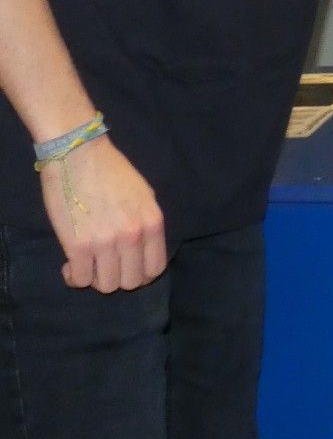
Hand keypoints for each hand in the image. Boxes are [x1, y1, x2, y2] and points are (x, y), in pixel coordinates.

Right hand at [39, 136, 166, 292]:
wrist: (79, 154)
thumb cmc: (112, 171)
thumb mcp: (144, 196)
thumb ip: (146, 224)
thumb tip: (141, 250)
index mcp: (152, 223)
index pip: (155, 269)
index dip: (141, 275)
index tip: (127, 269)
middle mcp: (133, 236)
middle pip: (130, 282)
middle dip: (118, 278)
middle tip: (104, 266)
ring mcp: (106, 243)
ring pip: (106, 286)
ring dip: (95, 279)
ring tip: (87, 264)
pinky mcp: (77, 246)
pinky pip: (80, 280)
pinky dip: (74, 277)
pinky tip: (71, 264)